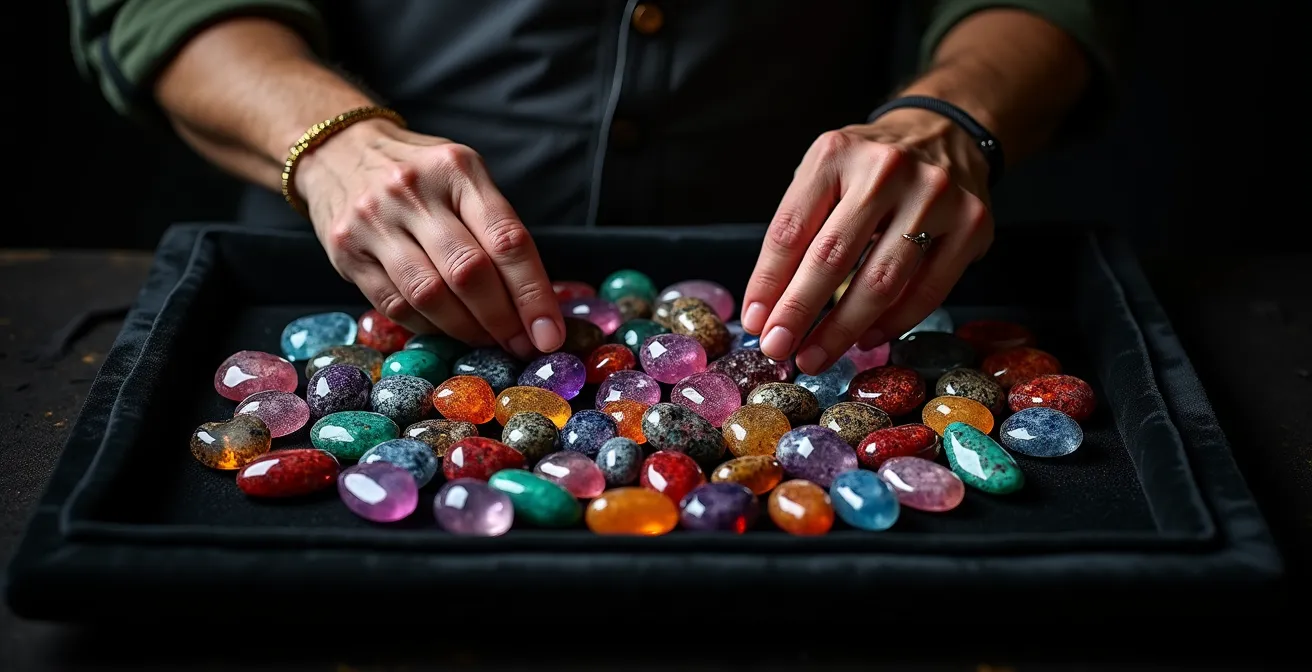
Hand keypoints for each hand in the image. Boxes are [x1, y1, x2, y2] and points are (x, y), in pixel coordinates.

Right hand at [296, 119, 563, 358]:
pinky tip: (447, 329)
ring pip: (430, 295)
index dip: (533, 294)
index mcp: (458, 170)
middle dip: (503, 320)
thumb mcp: (463, 178)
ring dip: (467, 330)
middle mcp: (413, 192)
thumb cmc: (420, 174)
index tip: (550, 334)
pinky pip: (395, 305)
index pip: (506, 240)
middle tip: (522, 346)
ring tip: (488, 342)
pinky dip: (429, 327)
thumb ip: (495, 229)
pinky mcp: (347, 252)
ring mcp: (375, 222)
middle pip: (469, 272)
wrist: (337, 151)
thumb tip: (536, 303)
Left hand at [740, 109, 994, 374]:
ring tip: (815, 355)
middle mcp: (886, 170)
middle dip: (799, 312)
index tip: (755, 322)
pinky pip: (926, 290)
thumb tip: (767, 309)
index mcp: (836, 153)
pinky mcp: (971, 223)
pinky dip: (892, 323)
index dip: (768, 282)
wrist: (943, 132)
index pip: (790, 229)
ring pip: (882, 281)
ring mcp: (935, 196)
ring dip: (842, 329)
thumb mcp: (824, 175)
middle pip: (833, 257)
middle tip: (778, 348)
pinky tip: (865, 338)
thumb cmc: (869, 167)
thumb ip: (798, 232)